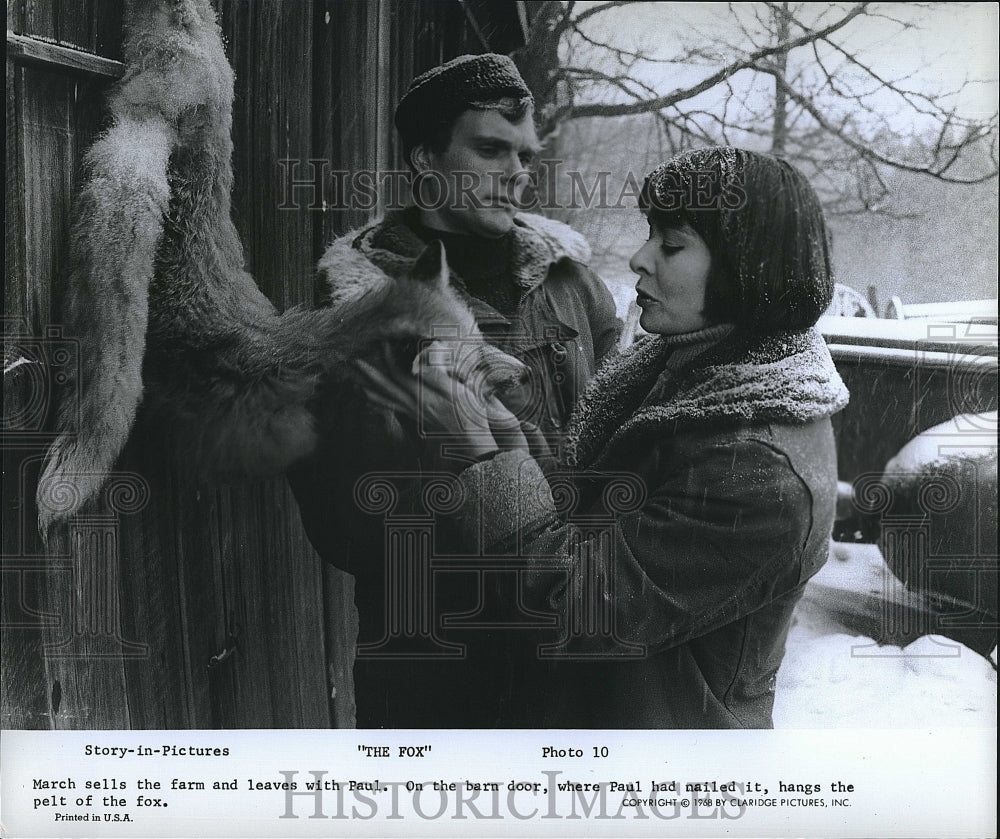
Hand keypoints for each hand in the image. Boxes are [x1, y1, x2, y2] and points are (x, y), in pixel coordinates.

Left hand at [355, 343, 527, 457]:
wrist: (473, 442)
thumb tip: (416, 364)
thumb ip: (436, 377)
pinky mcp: (419, 420)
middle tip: (355, 362)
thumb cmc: (469, 415)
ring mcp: (416, 414)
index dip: (389, 357)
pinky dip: (382, 404)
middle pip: (387, 388)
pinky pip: (395, 410)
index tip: (382, 342)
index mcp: (423, 396)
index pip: (400, 374)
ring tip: (357, 385)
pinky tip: (376, 402)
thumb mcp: (457, 392)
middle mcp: (414, 406)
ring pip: (388, 401)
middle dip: (370, 375)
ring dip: (372, 391)